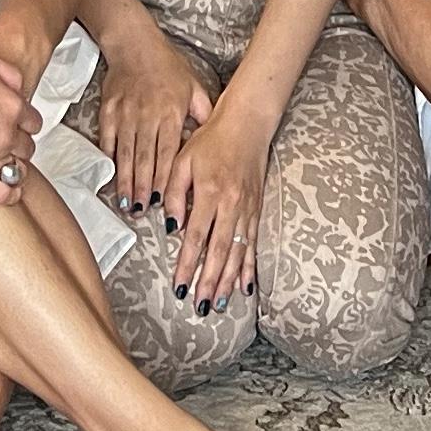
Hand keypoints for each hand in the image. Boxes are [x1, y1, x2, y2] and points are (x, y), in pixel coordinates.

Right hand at [89, 20, 214, 226]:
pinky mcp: (109, 111)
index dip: (163, 178)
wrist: (135, 44)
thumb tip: (217, 138)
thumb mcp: (194, 87)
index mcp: (171, 112)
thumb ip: (204, 114)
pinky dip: (110, 161)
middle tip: (142, 211)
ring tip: (127, 203)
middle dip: (143, 187)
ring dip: (126, 180)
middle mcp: (148, 115)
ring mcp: (126, 114)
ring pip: (126, 154)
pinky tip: (110, 177)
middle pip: (145, 158)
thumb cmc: (167, 67)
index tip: (161, 200)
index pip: (167, 152)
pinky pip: (109, 140)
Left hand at [170, 96, 275, 309]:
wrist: (247, 124)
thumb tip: (172, 225)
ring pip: (238, 252)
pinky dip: (249, 267)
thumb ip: (175, 193)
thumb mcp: (183, 159)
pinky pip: (253, 243)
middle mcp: (231, 205)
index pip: (196, 237)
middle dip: (208, 282)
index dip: (188, 264)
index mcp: (210, 193)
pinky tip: (246, 285)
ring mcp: (247, 209)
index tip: (180, 286)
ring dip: (228, 280)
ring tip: (218, 303)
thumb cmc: (211, 139)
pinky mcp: (257, 209)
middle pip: (219, 251)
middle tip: (200, 306)